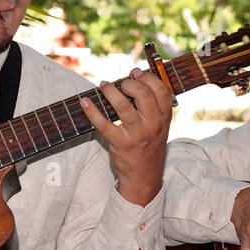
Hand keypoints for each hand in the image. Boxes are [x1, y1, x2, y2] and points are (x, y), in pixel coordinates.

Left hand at [82, 69, 172, 205]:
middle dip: (128, 83)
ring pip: (122, 105)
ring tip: (103, 86)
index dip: (148, 77)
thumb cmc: (149, 149)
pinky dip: (92, 111)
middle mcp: (153, 124)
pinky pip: (104, 124)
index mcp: (164, 118)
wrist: (144, 177)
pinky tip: (85, 102)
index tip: (135, 72)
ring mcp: (137, 134)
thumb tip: (137, 83)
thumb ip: (154, 108)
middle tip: (119, 83)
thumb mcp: (160, 128)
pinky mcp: (121, 143)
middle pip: (143, 94)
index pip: (162, 90)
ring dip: (109, 91)